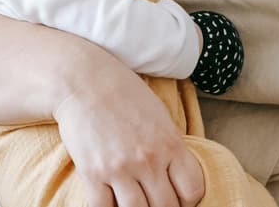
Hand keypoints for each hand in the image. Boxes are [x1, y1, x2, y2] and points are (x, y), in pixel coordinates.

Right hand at [54, 64, 204, 206]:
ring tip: (133, 201)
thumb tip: (178, 176)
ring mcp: (120, 168)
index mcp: (171, 144)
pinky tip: (109, 200)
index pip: (192, 190)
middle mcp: (149, 159)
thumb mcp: (161, 117)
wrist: (87, 82)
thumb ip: (171, 147)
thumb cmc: (127, 96)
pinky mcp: (92, 173)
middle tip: (154, 200)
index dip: (188, 200)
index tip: (178, 197)